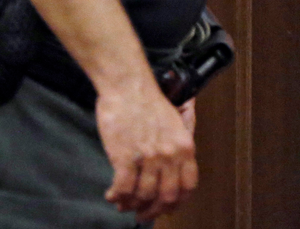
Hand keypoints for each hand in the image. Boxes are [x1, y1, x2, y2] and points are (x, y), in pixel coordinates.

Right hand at [97, 77, 197, 221]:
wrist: (128, 86)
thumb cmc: (148, 101)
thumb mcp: (174, 122)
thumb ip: (176, 147)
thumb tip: (172, 173)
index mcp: (185, 145)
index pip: (188, 186)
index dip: (176, 202)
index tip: (165, 207)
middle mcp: (170, 154)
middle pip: (166, 197)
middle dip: (152, 210)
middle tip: (141, 213)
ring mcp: (148, 157)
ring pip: (143, 197)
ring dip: (130, 204)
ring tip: (123, 202)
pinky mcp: (126, 157)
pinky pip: (123, 190)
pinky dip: (116, 196)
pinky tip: (112, 194)